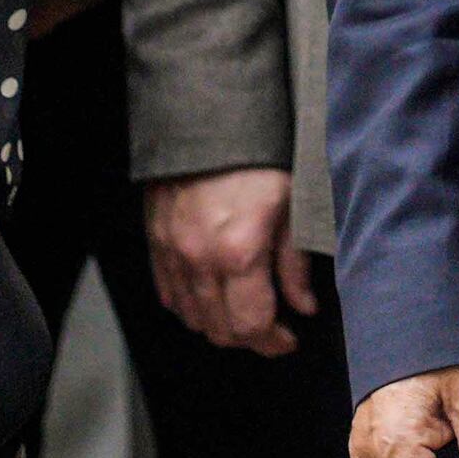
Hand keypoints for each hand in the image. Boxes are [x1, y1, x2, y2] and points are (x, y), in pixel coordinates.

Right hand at [145, 170, 312, 354]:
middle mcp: (199, 259)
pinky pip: (168, 292)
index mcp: (238, 252)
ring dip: (219, 325)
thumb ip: (295, 262)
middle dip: (249, 339)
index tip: (289, 339)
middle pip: (219, 329)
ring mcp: (171, 251)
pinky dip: (189, 305)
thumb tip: (303, 305)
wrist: (207, 114)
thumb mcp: (294, 202)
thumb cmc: (258, 152)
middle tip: (272, 331)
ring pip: (191, 316)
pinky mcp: (155, 240)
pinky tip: (210, 297)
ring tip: (244, 314)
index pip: (251, 324)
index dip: (273, 342)